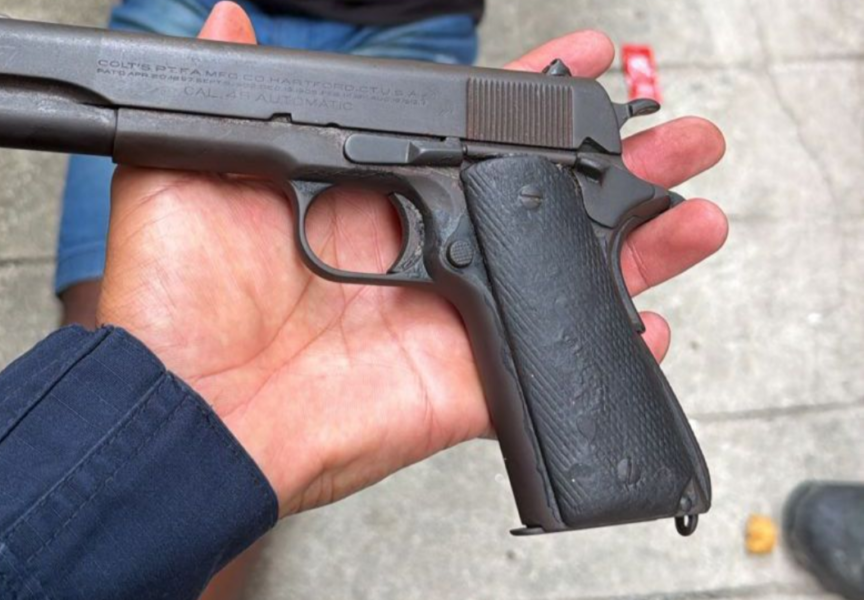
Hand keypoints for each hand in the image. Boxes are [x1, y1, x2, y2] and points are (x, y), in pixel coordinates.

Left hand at [97, 2, 727, 517]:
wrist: (189, 405)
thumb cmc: (179, 298)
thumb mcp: (191, 175)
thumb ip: (226, 95)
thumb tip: (232, 17)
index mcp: (368, 199)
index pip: (465, 137)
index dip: (526, 101)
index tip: (583, 61)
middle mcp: (420, 250)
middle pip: (533, 199)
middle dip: (610, 164)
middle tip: (671, 134)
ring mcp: (449, 315)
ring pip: (558, 273)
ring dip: (634, 245)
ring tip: (693, 211)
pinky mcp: (466, 378)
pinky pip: (547, 362)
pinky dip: (607, 348)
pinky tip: (656, 320)